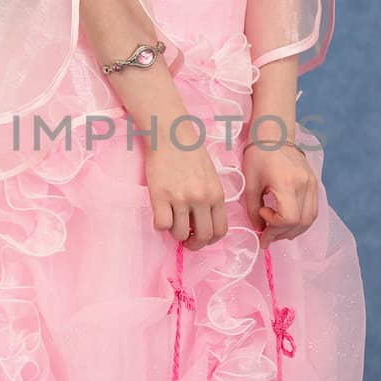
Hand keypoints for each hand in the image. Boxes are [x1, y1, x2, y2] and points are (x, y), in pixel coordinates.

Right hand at [144, 130, 227, 250]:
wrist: (171, 135)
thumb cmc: (190, 153)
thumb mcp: (211, 176)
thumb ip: (210, 198)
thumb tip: (203, 221)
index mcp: (216, 194)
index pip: (220, 231)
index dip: (210, 240)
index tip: (201, 238)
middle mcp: (201, 199)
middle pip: (202, 237)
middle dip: (193, 244)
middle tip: (186, 240)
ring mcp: (181, 199)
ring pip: (180, 234)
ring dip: (175, 233)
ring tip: (172, 222)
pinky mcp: (161, 196)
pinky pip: (161, 225)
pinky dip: (160, 224)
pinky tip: (161, 213)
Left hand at [242, 143, 318, 248]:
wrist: (275, 134)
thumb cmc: (259, 155)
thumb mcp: (250, 183)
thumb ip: (253, 209)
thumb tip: (258, 229)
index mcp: (287, 183)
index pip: (289, 218)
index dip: (275, 228)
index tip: (262, 221)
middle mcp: (304, 184)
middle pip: (300, 222)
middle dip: (282, 234)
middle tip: (267, 236)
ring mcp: (313, 184)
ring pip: (310, 219)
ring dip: (293, 230)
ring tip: (276, 230)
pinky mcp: (315, 184)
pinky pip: (313, 210)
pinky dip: (301, 221)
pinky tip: (287, 222)